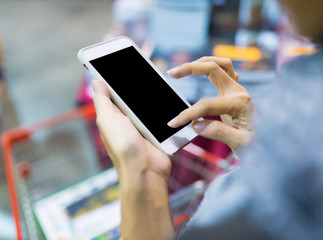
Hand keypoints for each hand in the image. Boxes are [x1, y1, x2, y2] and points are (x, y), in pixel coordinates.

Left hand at [93, 80, 174, 239]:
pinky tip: (167, 95)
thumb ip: (103, 101)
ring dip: (152, 94)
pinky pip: (160, 113)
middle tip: (143, 64)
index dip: (115, 76)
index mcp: (112, 115)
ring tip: (157, 76)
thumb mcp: (108, 120)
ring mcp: (143, 124)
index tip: (119, 58)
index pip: (113, 91)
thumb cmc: (123, 147)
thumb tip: (96, 80)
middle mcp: (127, 119)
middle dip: (137, 82)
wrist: (146, 170)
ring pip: (147, 103)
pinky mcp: (157, 129)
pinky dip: (163, 106)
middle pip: (132, 95)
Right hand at [167, 57, 254, 150]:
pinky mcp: (234, 92)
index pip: (206, 104)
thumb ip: (218, 133)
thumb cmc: (256, 144)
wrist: (269, 143)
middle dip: (190, 68)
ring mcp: (237, 89)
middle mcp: (238, 92)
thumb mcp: (240, 143)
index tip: (173, 123)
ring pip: (220, 64)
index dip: (187, 114)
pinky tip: (198, 73)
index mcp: (239, 103)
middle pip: (213, 68)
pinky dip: (209, 68)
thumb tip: (196, 125)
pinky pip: (223, 71)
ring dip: (200, 62)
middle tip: (171, 74)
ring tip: (182, 69)